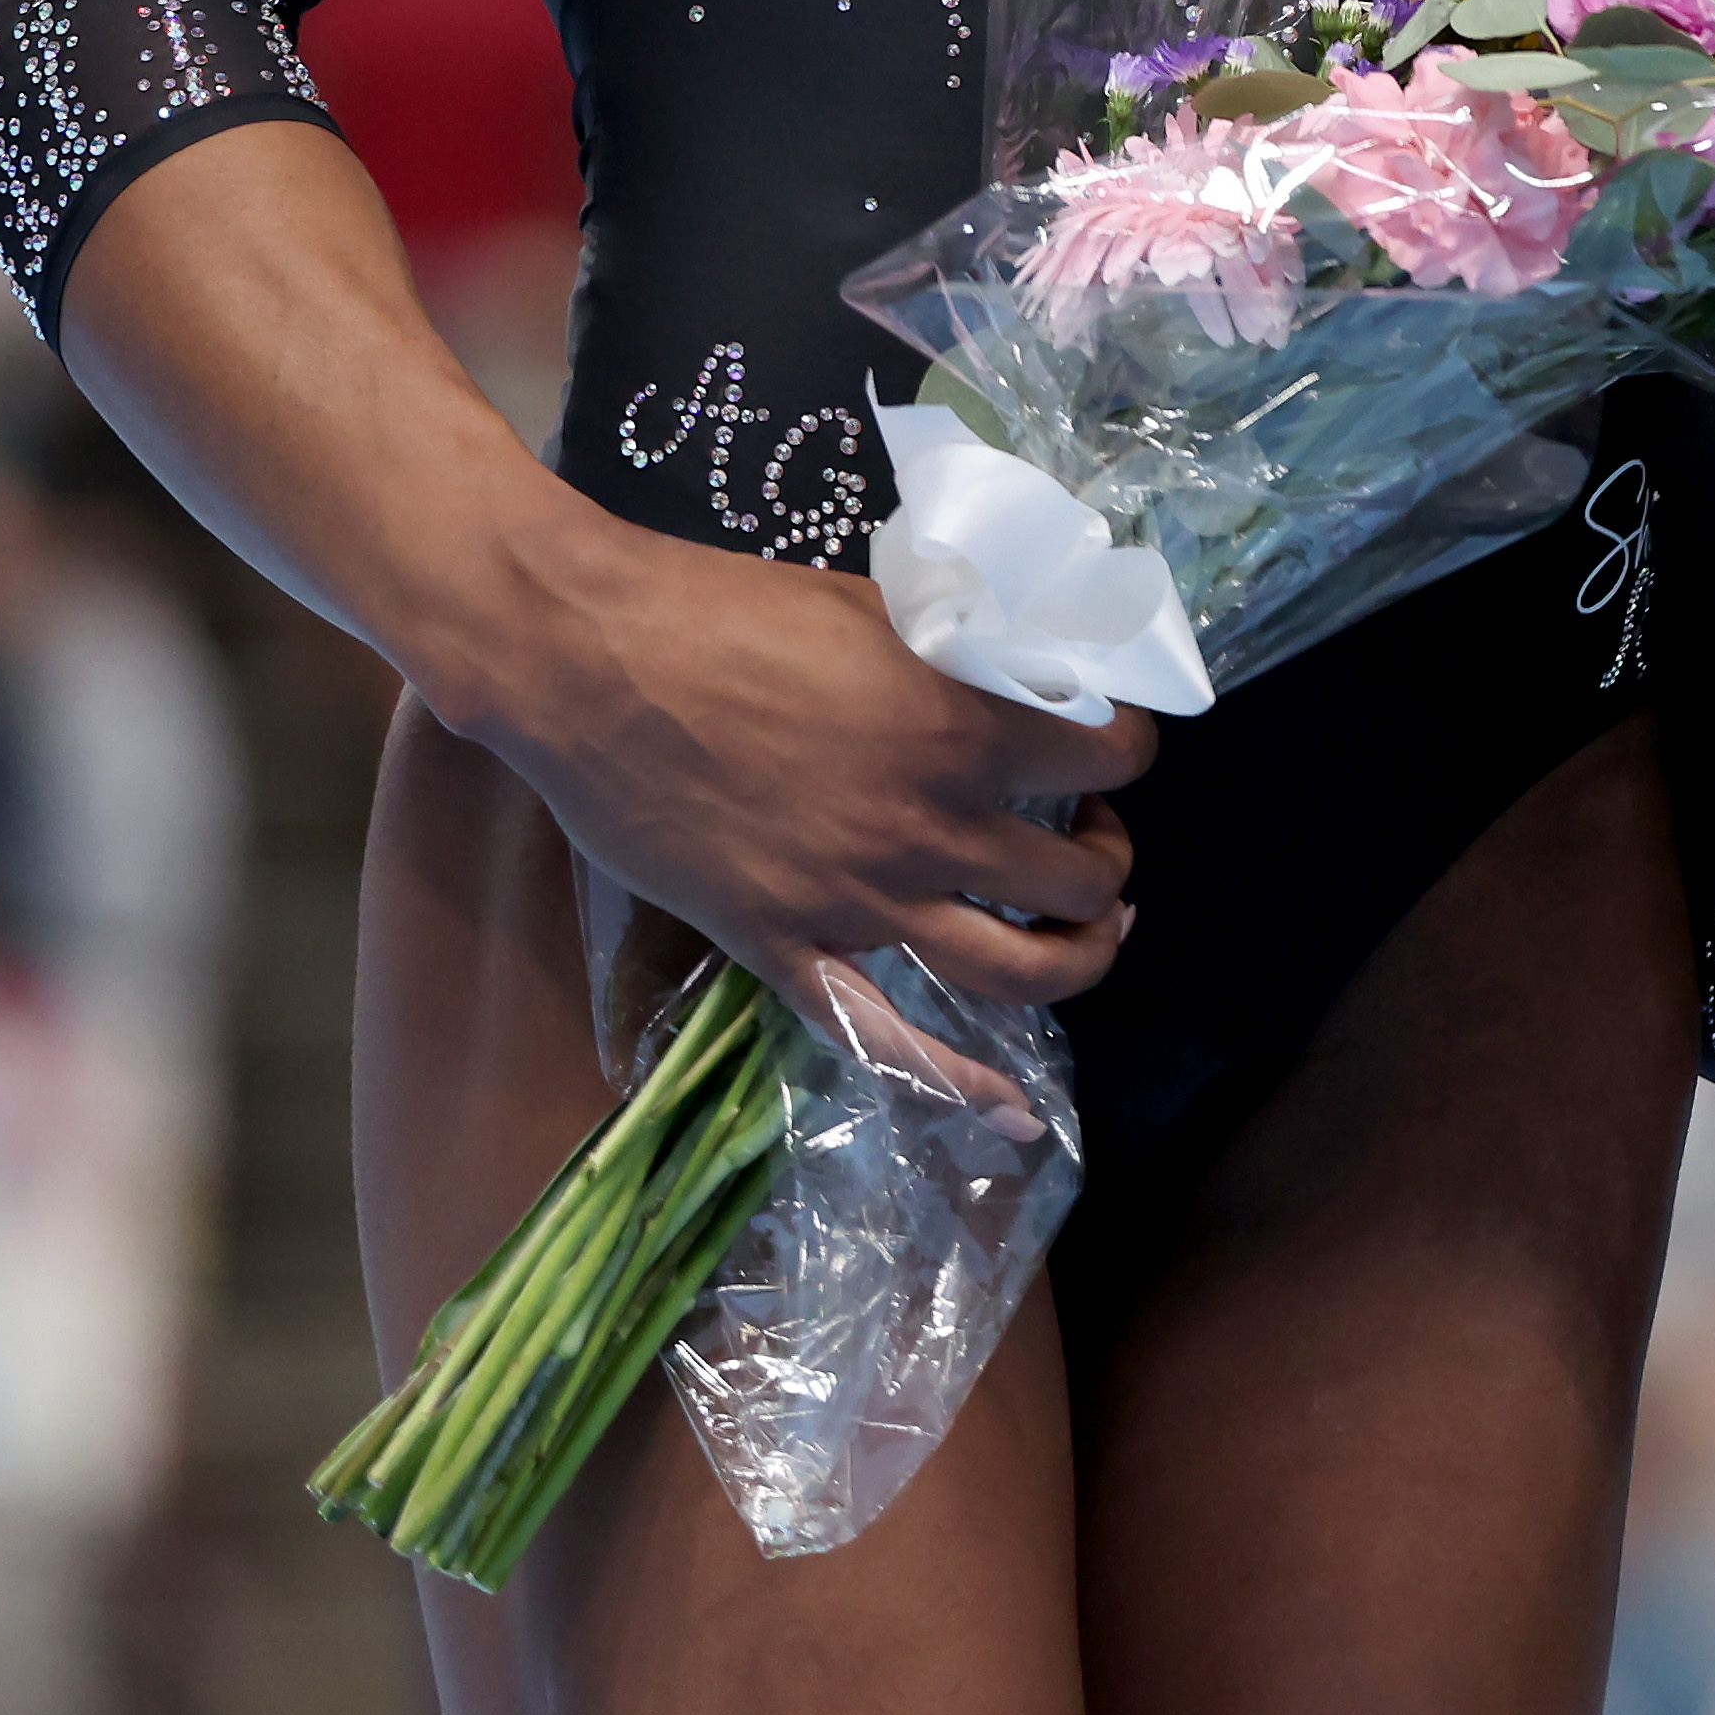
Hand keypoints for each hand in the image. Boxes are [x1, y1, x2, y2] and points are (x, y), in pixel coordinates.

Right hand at [447, 508, 1151, 1051]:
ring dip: (1077, 955)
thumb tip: (1026, 661)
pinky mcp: (783, 944)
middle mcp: (925, 828)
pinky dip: (954, 1079)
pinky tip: (1011, 1107)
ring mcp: (856, 900)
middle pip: (1081, 882)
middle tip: (1085, 830)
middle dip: (1107, 860)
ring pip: (1017, 971)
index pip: (1112, 758)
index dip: (1127, 750)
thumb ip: (960, 651)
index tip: (1106, 746)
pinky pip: (881, 1035)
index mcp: (961, 729)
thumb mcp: (880, 606)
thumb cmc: (725, 609)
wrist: (588, 659)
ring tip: (1084, 927)